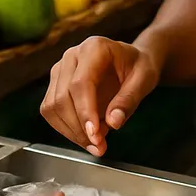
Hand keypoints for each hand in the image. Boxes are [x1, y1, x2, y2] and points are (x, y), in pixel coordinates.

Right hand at [40, 36, 159, 156]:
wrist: (131, 61)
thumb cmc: (138, 67)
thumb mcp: (145, 80)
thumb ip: (129, 100)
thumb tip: (113, 122)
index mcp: (94, 48)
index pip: (81, 83)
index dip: (85, 112)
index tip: (95, 136)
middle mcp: (72, 56)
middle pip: (62, 97)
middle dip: (78, 128)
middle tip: (99, 146)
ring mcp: (60, 69)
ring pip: (52, 107)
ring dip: (70, 132)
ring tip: (95, 144)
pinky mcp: (55, 84)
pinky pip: (51, 111)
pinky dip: (66, 129)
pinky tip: (86, 136)